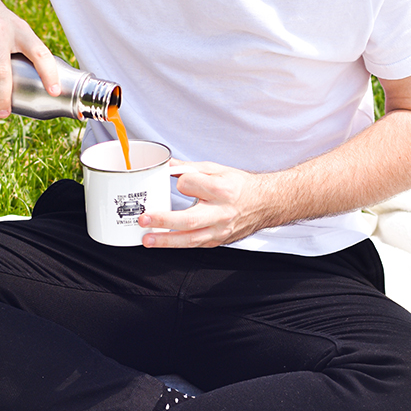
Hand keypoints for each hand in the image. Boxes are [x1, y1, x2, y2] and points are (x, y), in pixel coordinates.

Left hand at [138, 160, 268, 247]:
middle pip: (189, 219)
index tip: (178, 178)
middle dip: (164, 220)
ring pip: (190, 239)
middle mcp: (221, 212)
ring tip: (147, 239)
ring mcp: (220, 230)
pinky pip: (194, 245)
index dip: (181, 181)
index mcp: (222, 190)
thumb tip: (167, 166)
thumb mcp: (217, 170)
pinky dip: (177, 244)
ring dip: (166, 241)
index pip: (190, 185)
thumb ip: (190, 169)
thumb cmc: (241, 186)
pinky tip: (162, 242)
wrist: (265, 204)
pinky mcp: (218, 241)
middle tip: (144, 219)